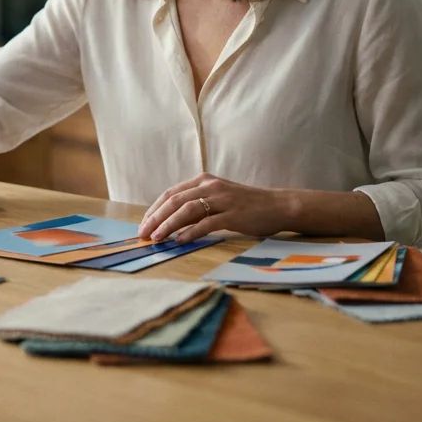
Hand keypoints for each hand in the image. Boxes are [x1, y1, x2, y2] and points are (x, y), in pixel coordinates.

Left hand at [138, 173, 291, 243]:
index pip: (171, 193)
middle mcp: (210, 186)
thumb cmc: (246, 205)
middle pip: (174, 200)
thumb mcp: (218, 199)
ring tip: (157, 238)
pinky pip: (207, 223)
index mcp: (204, 180)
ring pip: (187, 210)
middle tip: (143, 234)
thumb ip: (197, 205)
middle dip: (155, 218)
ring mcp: (222, 199)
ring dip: (168, 225)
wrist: (278, 205)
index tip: (143, 224)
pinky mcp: (233, 214)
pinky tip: (180, 241)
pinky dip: (191, 232)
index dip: (154, 209)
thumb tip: (170, 222)